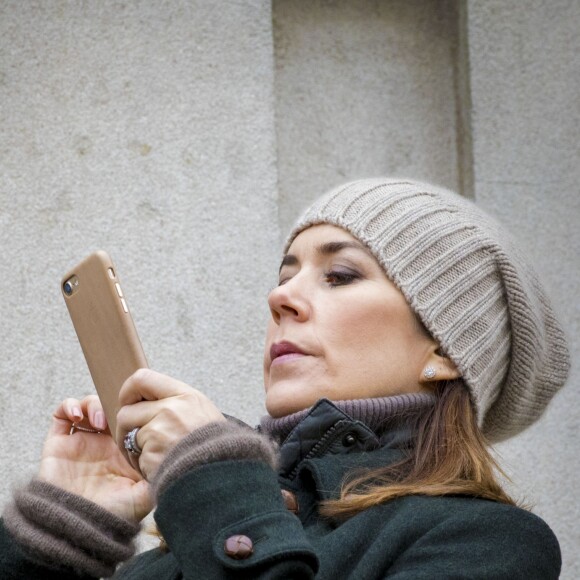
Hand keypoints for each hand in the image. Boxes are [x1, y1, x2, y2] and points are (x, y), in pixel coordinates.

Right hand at [38, 395, 151, 521]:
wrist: (78, 531)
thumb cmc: (113, 515)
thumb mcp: (145, 494)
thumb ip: (157, 473)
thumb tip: (173, 454)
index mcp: (124, 449)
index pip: (132, 418)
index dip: (136, 408)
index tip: (141, 408)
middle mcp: (104, 443)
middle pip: (111, 408)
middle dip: (116, 403)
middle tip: (121, 412)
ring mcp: (82, 442)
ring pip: (88, 407)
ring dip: (94, 404)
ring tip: (100, 421)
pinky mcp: (58, 444)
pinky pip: (61, 414)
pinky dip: (69, 406)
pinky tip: (78, 416)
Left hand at [117, 369, 225, 480]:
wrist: (223, 471)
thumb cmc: (214, 443)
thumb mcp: (201, 409)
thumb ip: (176, 401)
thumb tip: (147, 398)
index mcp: (184, 395)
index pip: (141, 379)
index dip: (128, 392)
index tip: (129, 403)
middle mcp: (170, 410)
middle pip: (126, 412)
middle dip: (127, 428)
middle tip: (139, 439)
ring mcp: (159, 432)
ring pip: (127, 437)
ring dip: (135, 449)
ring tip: (157, 456)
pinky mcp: (151, 455)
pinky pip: (135, 458)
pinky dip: (143, 466)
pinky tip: (162, 468)